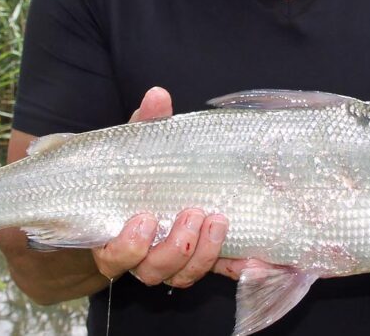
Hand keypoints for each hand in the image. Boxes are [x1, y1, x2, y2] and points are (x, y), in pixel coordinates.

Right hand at [91, 87, 229, 288]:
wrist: (152, 192)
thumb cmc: (137, 173)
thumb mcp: (138, 148)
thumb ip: (146, 125)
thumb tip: (158, 95)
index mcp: (117, 236)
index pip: (115, 256)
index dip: (128, 247)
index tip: (143, 220)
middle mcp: (143, 257)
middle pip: (153, 271)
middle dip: (175, 248)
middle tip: (192, 213)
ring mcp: (174, 262)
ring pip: (183, 275)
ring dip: (203, 254)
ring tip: (218, 220)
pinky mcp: (203, 260)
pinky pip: (219, 271)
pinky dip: (236, 266)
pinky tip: (254, 259)